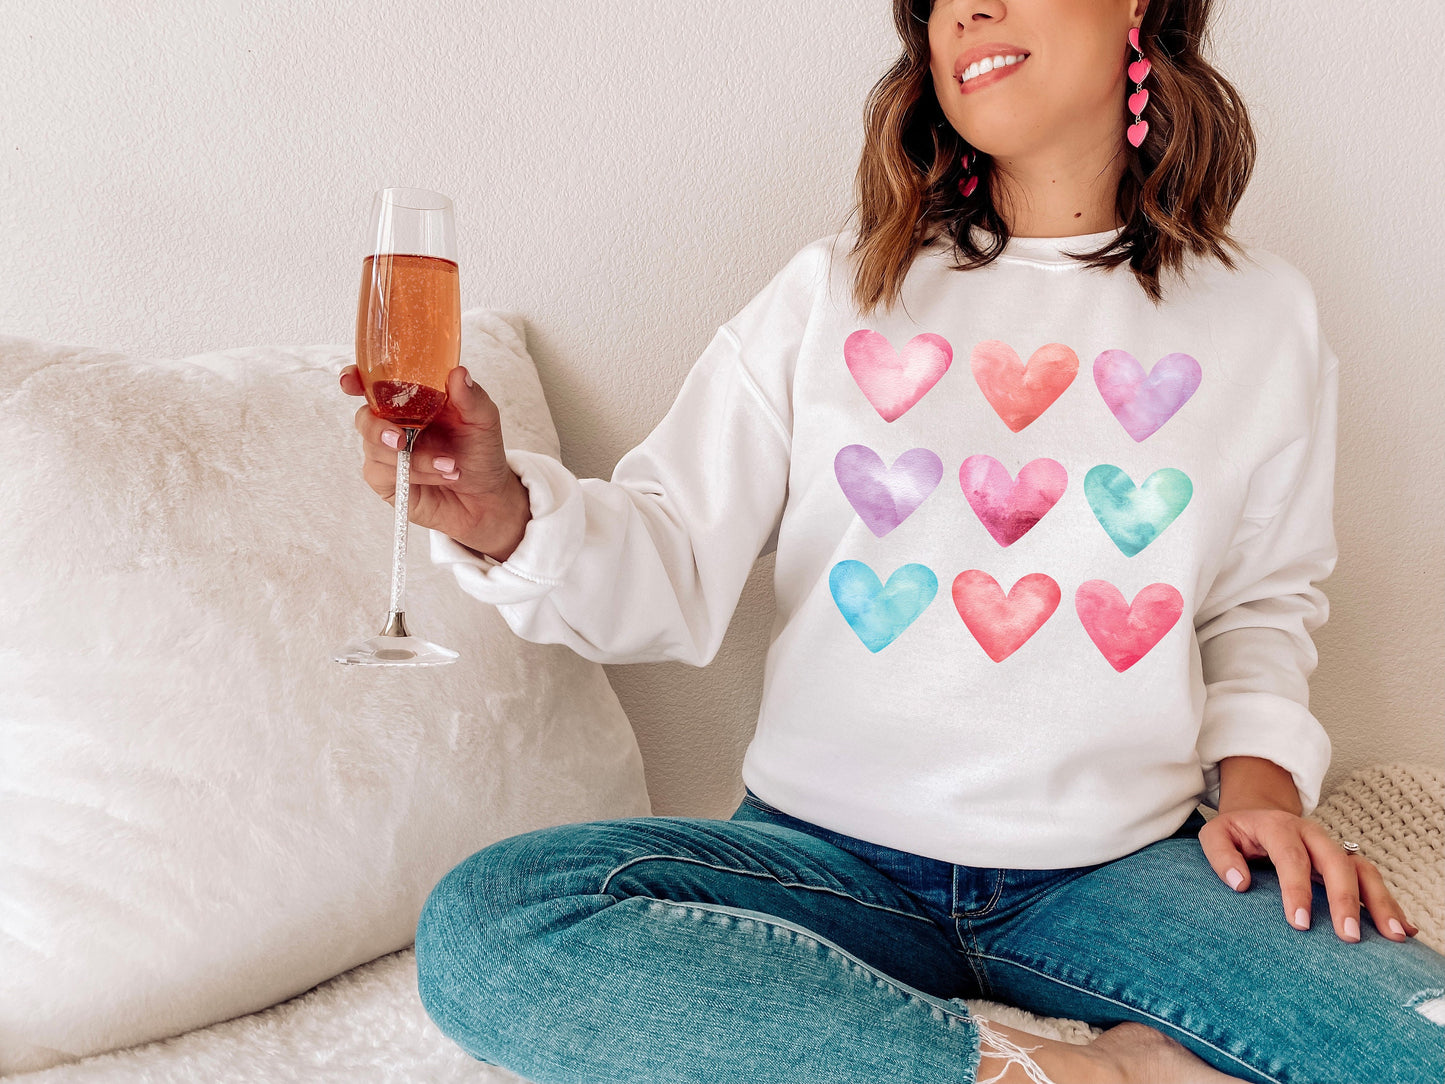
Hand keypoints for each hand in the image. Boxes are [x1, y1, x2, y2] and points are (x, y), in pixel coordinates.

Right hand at [341, 364, 530, 558]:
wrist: (487, 495)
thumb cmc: (481, 452)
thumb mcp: (483, 420)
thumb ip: (471, 397)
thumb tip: (459, 373)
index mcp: (411, 400)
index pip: (372, 384)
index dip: (354, 380)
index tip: (350, 381)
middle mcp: (394, 423)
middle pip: (364, 418)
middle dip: (378, 429)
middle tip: (401, 440)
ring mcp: (387, 452)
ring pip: (377, 450)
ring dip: (416, 459)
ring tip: (450, 465)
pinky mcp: (387, 480)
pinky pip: (384, 474)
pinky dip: (415, 474)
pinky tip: (441, 475)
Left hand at [1199, 807, 1419, 942]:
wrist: (1259, 812)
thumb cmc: (1236, 831)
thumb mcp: (1216, 835)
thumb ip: (1221, 856)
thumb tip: (1240, 884)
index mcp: (1279, 827)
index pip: (1291, 857)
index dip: (1297, 890)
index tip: (1300, 924)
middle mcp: (1312, 835)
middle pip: (1336, 862)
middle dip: (1345, 900)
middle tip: (1349, 937)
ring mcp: (1333, 848)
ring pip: (1363, 870)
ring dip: (1379, 902)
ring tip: (1393, 936)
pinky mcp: (1345, 861)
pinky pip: (1372, 879)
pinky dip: (1388, 903)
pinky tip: (1403, 929)